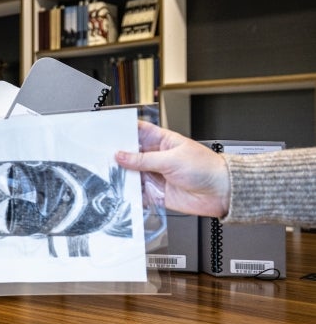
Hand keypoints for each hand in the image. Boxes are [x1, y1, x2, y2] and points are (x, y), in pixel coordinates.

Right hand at [115, 120, 229, 217]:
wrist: (222, 193)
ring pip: (131, 173)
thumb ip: (143, 159)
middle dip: (117, 155)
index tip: (107, 131)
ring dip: (121, 175)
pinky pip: (137, 193)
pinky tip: (121, 191)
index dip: (123, 130)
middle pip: (130, 154)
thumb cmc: (207, 169)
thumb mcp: (172, 159)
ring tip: (110, 175)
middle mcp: (156, 158)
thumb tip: (121, 156)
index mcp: (162, 141)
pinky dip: (128, 193)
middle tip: (103, 156)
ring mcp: (155, 175)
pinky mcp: (155, 193)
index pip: (138, 131)